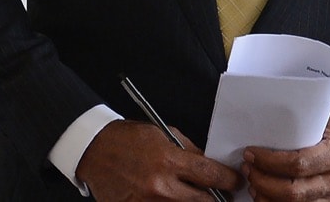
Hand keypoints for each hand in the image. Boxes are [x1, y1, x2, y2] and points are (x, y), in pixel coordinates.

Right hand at [76, 119, 241, 200]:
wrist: (93, 151)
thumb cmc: (127, 139)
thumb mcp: (161, 135)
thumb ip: (188, 151)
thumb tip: (210, 166)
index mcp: (168, 161)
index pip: (211, 175)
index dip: (230, 179)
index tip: (235, 181)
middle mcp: (160, 186)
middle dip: (216, 197)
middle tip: (219, 193)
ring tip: (189, 193)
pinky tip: (170, 198)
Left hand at [240, 108, 329, 200]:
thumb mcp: (321, 119)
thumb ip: (298, 126)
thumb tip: (262, 127)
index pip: (298, 163)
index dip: (270, 161)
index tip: (252, 154)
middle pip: (294, 192)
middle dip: (264, 182)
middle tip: (249, 169)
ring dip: (267, 197)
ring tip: (254, 183)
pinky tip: (266, 196)